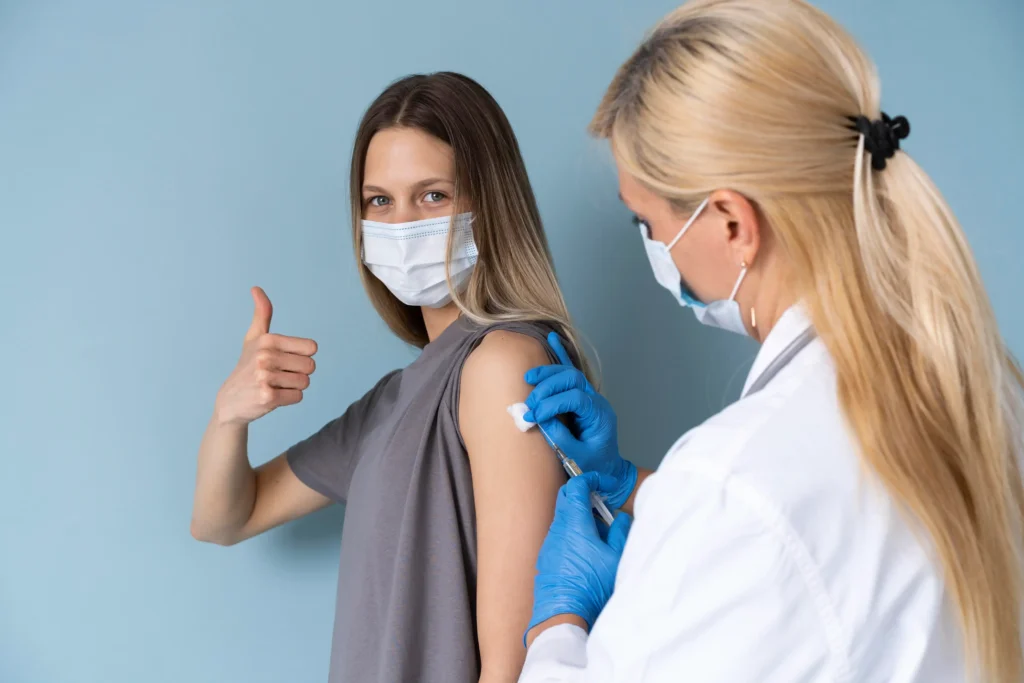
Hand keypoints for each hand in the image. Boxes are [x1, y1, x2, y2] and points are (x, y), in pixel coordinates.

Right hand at [214, 287, 317, 425]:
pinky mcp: (267, 397)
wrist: (230, 401)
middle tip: (279, 375)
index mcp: (268, 340)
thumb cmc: (247, 366)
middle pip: (310, 366)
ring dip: (294, 386)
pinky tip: (273, 396)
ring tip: (275, 385)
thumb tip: (256, 288)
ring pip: (305, 382)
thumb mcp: (254, 338)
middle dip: (299, 373)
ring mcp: (265, 377)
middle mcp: (265, 356)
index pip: (312, 348)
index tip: (285, 360)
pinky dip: (289, 399)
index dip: (302, 356)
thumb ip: (262, 314)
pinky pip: (298, 397)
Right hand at [523, 332, 637, 509]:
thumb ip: (559, 438)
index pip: (575, 398)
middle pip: (572, 380)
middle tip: (529, 403)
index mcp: (599, 416)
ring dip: (548, 373)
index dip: (552, 404)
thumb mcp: (577, 458)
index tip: (534, 416)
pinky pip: (570, 371)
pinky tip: (552, 339)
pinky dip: (560, 356)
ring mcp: (589, 396)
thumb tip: (538, 418)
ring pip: (569, 373)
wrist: (607, 470)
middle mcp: (596, 401)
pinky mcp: (579, 396)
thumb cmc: (594, 467)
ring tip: (529, 377)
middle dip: (547, 388)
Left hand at [527, 473, 631, 641]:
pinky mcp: (547, 557)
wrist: (562, 614)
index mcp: (574, 523)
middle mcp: (557, 529)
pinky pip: (560, 535)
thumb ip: (621, 531)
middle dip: (585, 494)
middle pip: (566, 498)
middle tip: (603, 504)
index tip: (605, 484)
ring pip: (564, 518)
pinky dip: (573, 533)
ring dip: (581, 517)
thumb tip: (619, 519)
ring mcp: (549, 543)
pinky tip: (588, 551)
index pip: (576, 485)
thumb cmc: (590, 587)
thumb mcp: (616, 557)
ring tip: (600, 534)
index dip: (591, 479)